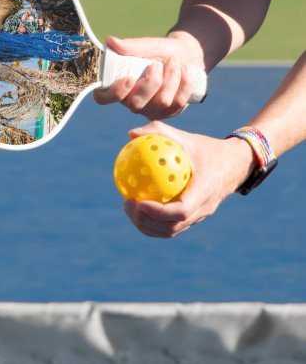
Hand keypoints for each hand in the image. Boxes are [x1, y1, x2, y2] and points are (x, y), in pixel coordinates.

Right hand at [94, 34, 203, 119]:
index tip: (129, 78)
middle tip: (157, 63)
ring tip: (174, 61)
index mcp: (117, 85)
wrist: (185, 56)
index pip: (103, 98)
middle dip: (152, 82)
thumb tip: (110, 41)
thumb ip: (130, 46)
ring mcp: (149, 110)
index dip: (114, 93)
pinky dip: (184, 84)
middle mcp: (130, 101)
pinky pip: (177, 104)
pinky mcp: (167, 113)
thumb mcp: (147, 45)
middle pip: (136, 104)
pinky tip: (185, 71)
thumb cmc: (159, 51)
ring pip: (161, 102)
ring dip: (171, 78)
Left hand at [123, 121, 256, 237]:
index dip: (158, 212)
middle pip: (172, 227)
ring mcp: (200, 216)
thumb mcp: (186, 137)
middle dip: (146, 221)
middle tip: (127, 204)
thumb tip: (130, 134)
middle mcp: (204, 208)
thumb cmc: (207, 148)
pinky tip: (137, 207)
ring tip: (128, 208)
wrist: (235, 164)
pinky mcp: (195, 218)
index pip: (181, 211)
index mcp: (205, 190)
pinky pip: (172, 226)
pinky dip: (153, 222)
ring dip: (147, 225)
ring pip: (171, 231)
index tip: (138, 202)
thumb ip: (159, 132)